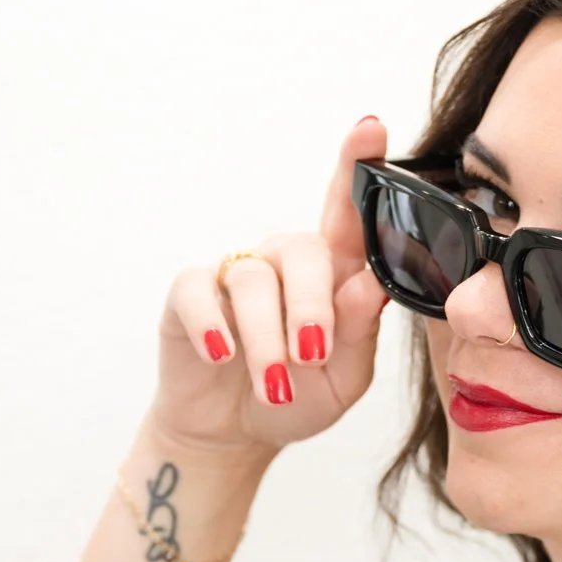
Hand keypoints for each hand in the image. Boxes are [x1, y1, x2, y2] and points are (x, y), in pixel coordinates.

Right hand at [148, 115, 393, 460]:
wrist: (237, 433)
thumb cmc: (300, 396)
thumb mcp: (343, 378)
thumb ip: (359, 332)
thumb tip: (371, 284)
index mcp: (335, 274)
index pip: (350, 214)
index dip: (358, 167)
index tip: (371, 128)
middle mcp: (286, 262)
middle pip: (304, 249)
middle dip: (312, 305)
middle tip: (312, 354)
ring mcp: (236, 274)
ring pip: (254, 281)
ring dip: (267, 338)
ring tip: (276, 384)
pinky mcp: (190, 294)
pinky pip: (199, 292)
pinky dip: (213, 325)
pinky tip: (223, 354)